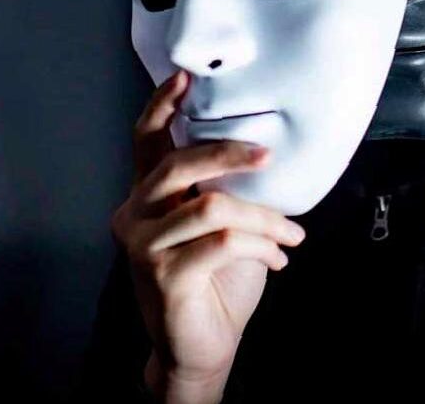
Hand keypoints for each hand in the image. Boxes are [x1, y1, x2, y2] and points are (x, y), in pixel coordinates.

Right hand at [110, 68, 306, 402]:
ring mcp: (143, 246)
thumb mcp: (222, 225)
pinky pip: (222, 243)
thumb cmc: (217, 282)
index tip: (185, 77)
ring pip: (211, 206)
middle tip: (267, 157)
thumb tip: (263, 153)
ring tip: (290, 234)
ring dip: (263, 218)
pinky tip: (278, 258)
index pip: (145, 141)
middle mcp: (135, 215)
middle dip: (228, 154)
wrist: (204, 346)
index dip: (160, 105)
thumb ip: (224, 190)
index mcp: (148, 197)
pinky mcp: (162, 276)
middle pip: (176, 165)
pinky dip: (260, 245)